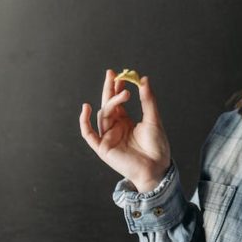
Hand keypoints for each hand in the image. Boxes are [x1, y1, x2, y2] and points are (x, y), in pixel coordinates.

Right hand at [79, 69, 170, 190]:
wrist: (157, 167)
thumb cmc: (156, 147)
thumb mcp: (153, 119)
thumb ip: (148, 100)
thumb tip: (144, 79)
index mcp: (124, 121)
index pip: (117, 101)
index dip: (117, 87)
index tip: (121, 74)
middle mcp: (114, 128)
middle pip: (108, 105)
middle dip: (109, 89)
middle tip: (112, 73)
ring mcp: (108, 137)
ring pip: (103, 115)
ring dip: (111, 102)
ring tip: (124, 92)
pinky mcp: (103, 148)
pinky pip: (89, 134)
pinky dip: (84, 122)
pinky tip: (86, 108)